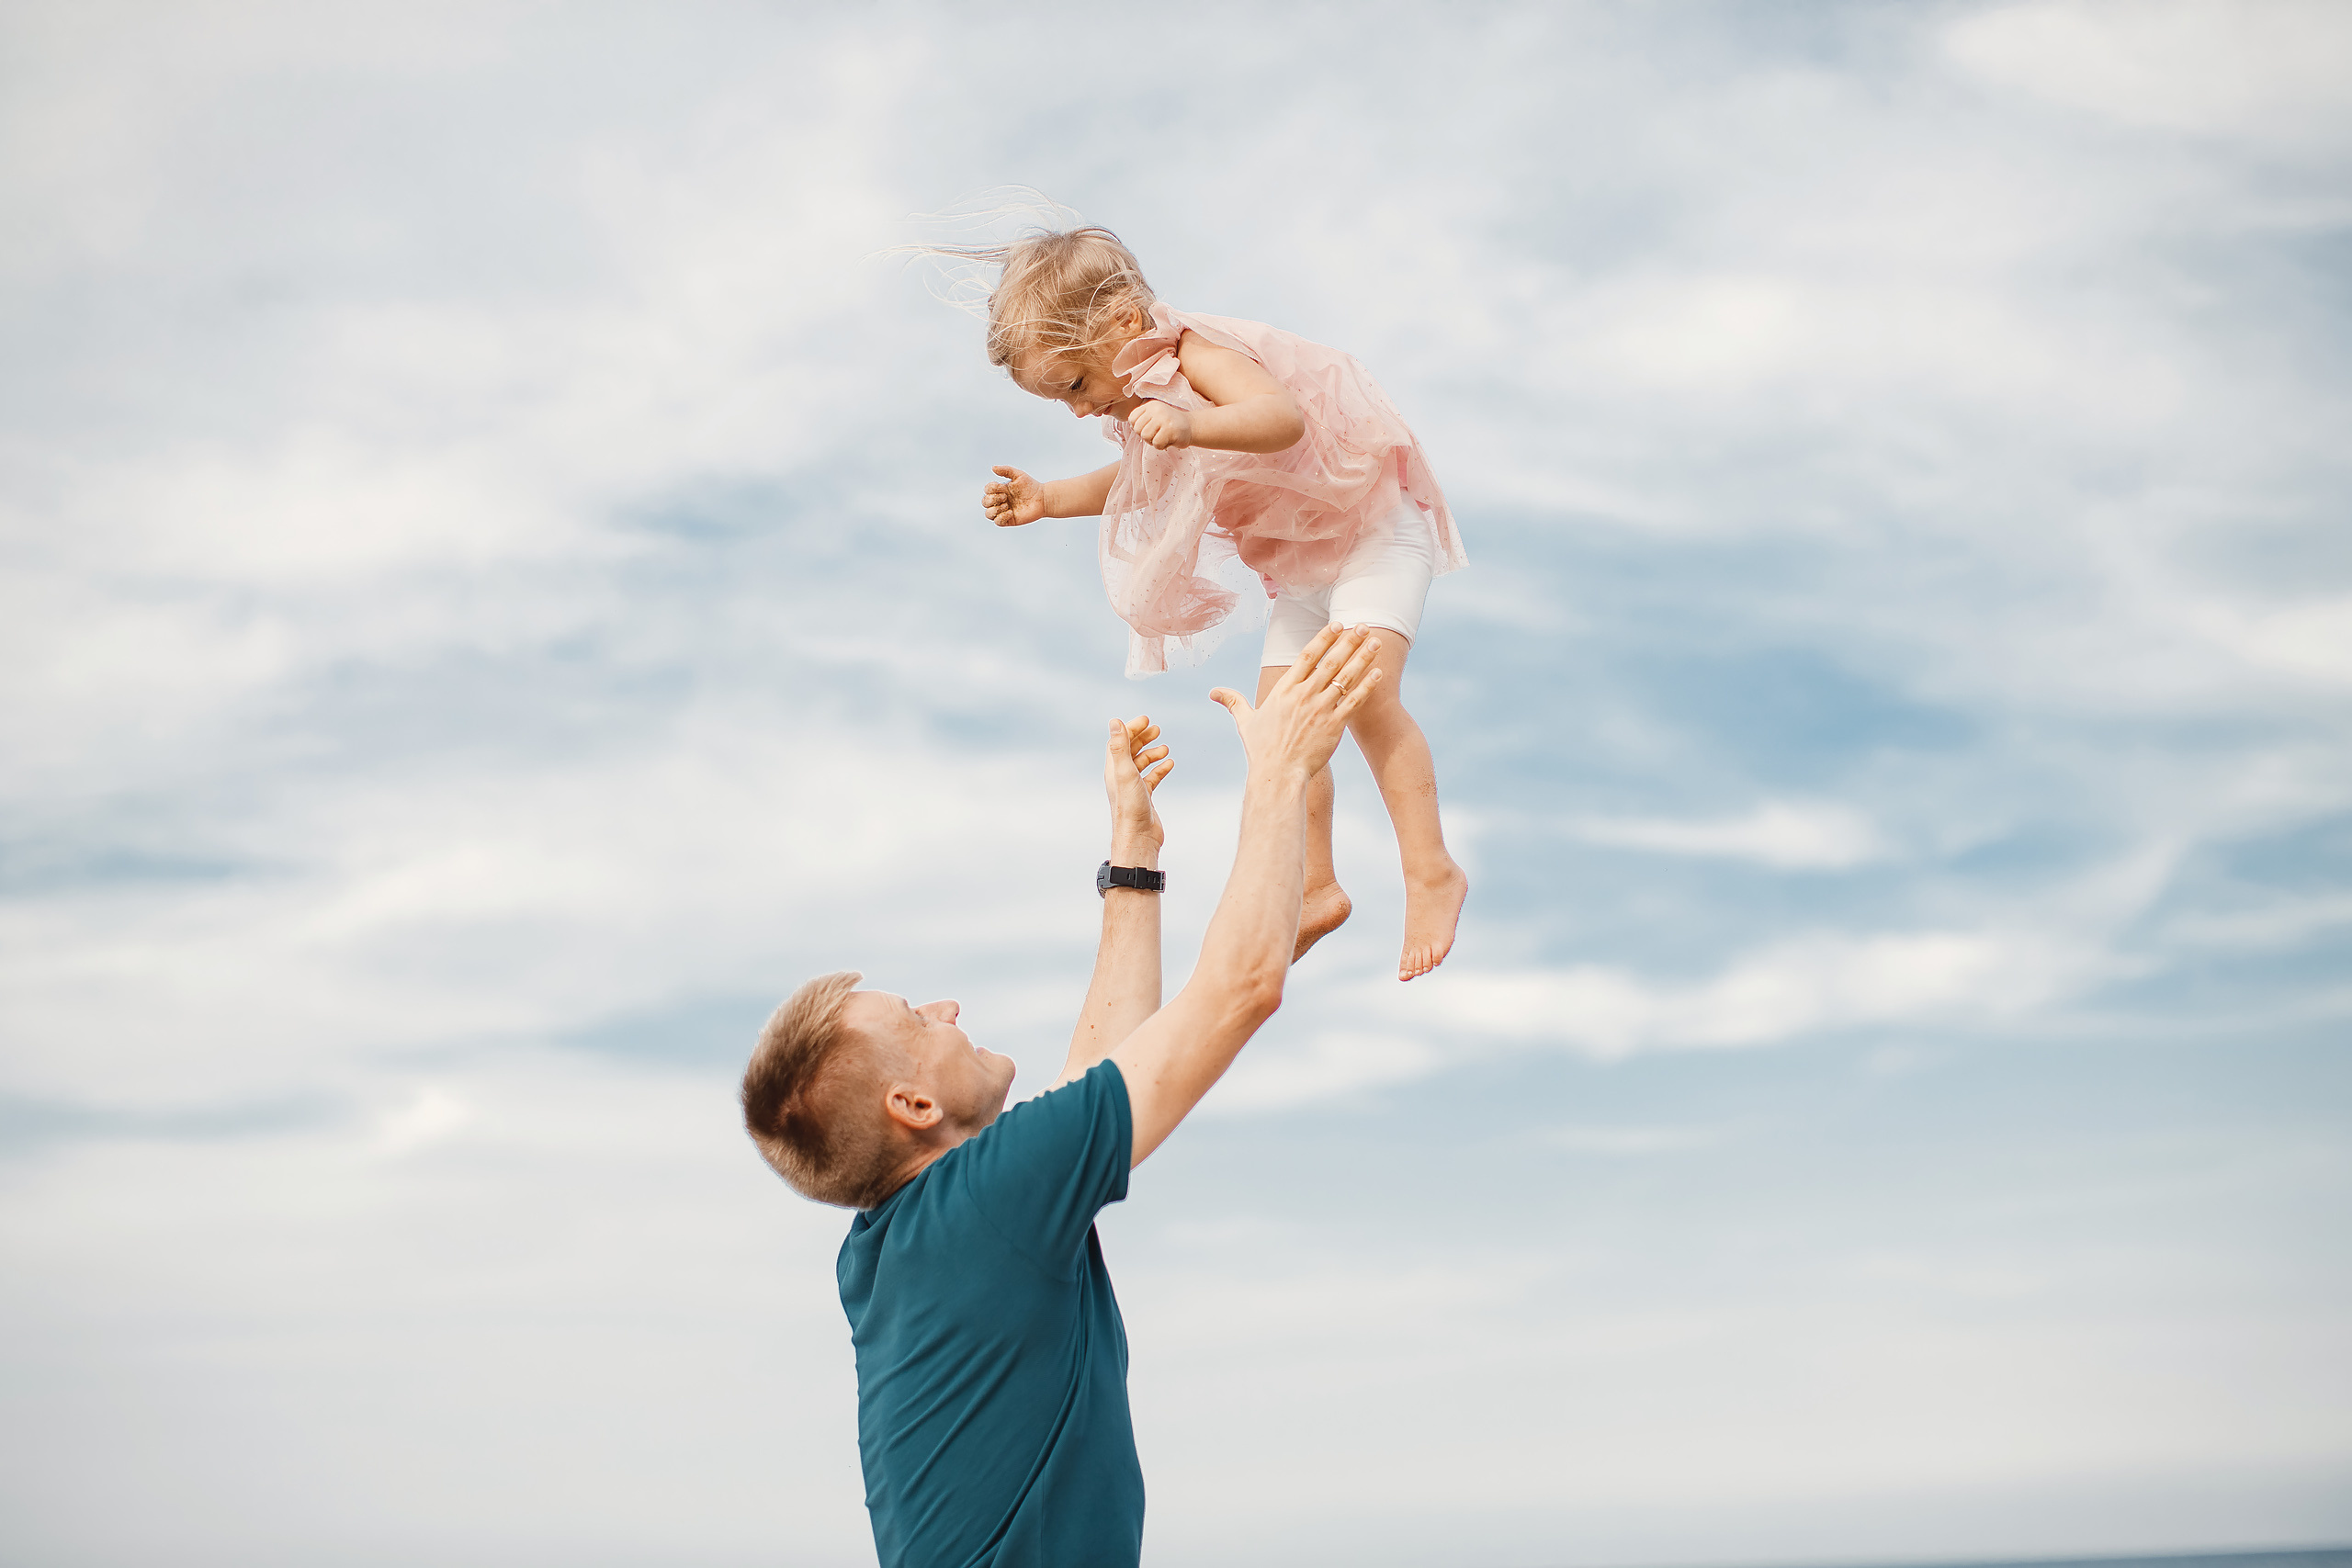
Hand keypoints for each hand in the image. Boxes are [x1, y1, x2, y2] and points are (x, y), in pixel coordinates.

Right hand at [984, 465, 1046, 526]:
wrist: (1042, 498)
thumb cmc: (1031, 486)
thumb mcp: (1019, 475)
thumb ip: (1006, 470)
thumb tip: (992, 468)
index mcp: (1000, 490)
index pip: (987, 490)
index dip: (991, 489)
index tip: (1003, 487)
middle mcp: (999, 501)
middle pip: (985, 502)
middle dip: (993, 499)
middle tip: (1005, 497)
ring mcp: (1003, 511)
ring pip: (988, 514)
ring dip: (995, 509)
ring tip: (1007, 505)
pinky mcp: (1009, 520)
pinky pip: (997, 522)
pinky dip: (1001, 517)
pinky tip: (1011, 512)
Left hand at [1106, 714, 1171, 859]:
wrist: (1139, 838)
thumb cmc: (1130, 807)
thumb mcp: (1125, 772)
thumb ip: (1120, 747)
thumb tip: (1115, 721)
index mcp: (1114, 769)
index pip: (1119, 742)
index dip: (1131, 728)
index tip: (1147, 720)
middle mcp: (1121, 777)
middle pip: (1130, 750)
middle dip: (1142, 738)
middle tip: (1157, 729)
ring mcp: (1133, 787)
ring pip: (1142, 764)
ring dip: (1152, 753)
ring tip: (1165, 748)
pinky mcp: (1144, 797)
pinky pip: (1152, 778)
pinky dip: (1160, 769)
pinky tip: (1170, 764)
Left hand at [1125, 402, 1192, 450]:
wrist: (1191, 427)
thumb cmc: (1169, 425)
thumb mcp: (1154, 417)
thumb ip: (1142, 420)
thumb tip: (1132, 426)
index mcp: (1150, 405)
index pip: (1132, 419)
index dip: (1139, 428)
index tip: (1150, 428)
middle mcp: (1156, 409)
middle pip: (1138, 429)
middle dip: (1146, 436)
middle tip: (1158, 434)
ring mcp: (1164, 418)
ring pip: (1146, 436)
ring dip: (1154, 441)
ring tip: (1163, 437)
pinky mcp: (1171, 429)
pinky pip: (1157, 443)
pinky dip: (1162, 446)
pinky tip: (1169, 440)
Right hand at [1208, 623, 1379, 781]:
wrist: (1278, 774)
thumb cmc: (1261, 750)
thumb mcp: (1246, 722)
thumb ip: (1233, 701)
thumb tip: (1213, 692)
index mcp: (1285, 690)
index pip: (1308, 656)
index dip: (1324, 638)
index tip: (1337, 625)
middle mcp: (1304, 695)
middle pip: (1331, 661)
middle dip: (1349, 641)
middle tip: (1364, 625)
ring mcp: (1321, 709)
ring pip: (1345, 677)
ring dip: (1362, 657)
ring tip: (1376, 642)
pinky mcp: (1334, 725)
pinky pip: (1354, 701)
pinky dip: (1367, 686)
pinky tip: (1379, 672)